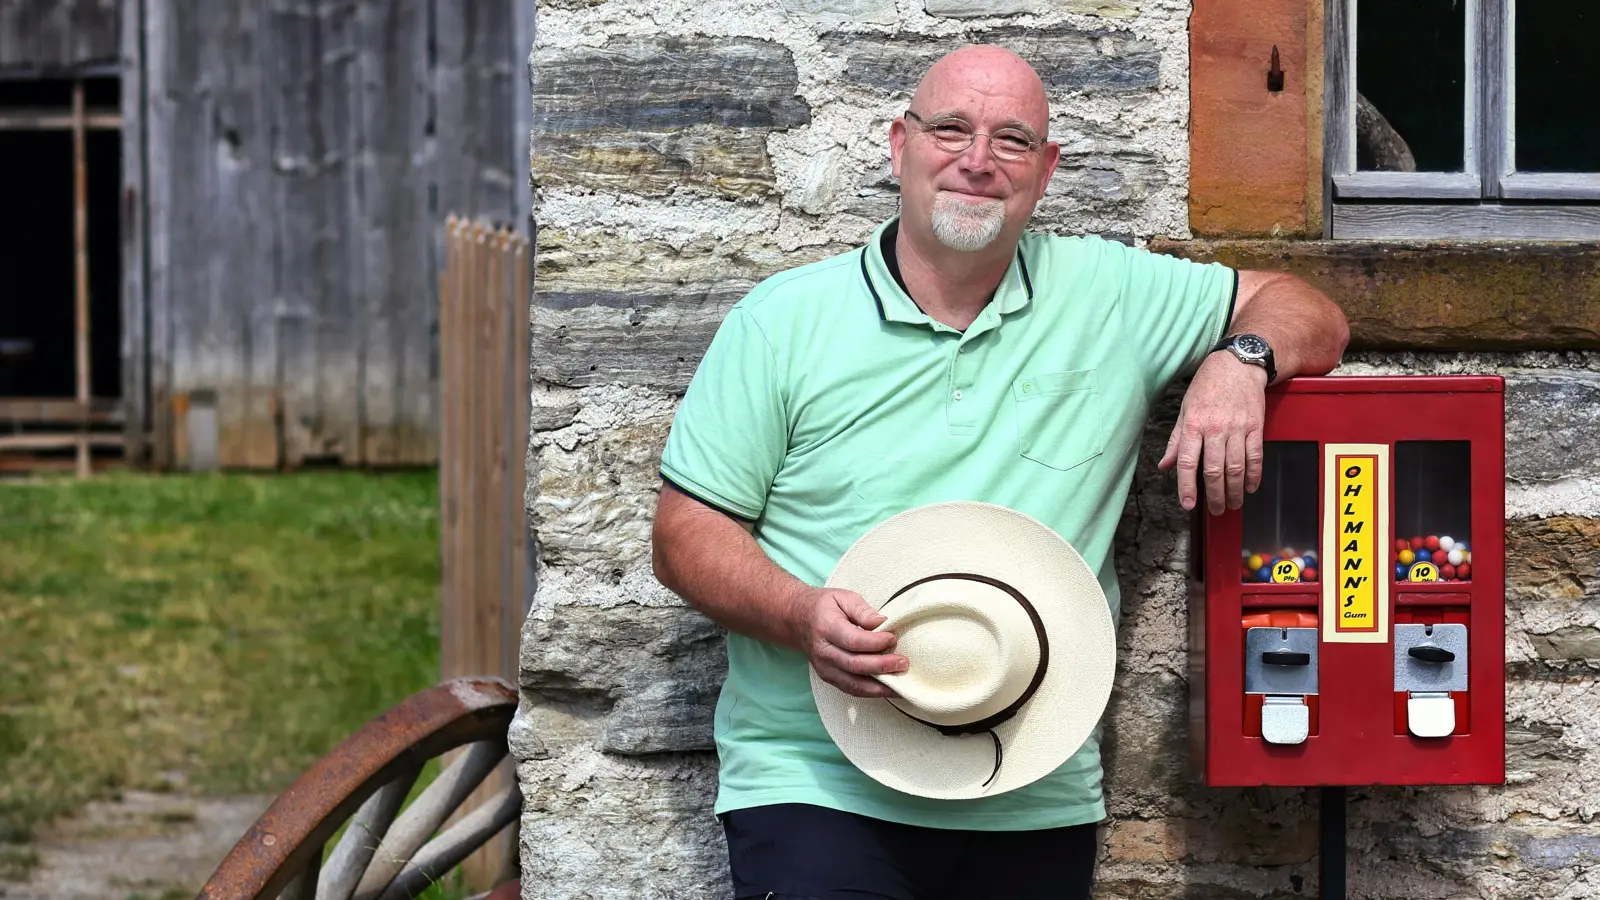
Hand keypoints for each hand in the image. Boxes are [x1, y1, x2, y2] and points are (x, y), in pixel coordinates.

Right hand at [788, 587, 906, 697]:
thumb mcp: (843, 597)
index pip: (854, 641)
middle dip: (882, 666)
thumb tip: (882, 622)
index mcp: (826, 627)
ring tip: (899, 682)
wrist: (797, 620)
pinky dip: (870, 692)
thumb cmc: (824, 607)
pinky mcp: (828, 677)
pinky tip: (887, 689)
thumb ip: (862, 610)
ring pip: (854, 683)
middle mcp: (823, 651)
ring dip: (879, 686)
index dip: (876, 642)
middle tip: (903, 662)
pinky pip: (851, 689)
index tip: (892, 638)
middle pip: (855, 665)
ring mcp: (824, 667)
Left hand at [1158, 351, 1267, 514]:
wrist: (1237, 365)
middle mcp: (1215, 429)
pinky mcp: (1255, 427)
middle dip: (1215, 496)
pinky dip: (1254, 475)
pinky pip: (1256, 456)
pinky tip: (1250, 487)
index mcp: (1193, 425)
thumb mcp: (1185, 410)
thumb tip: (1165, 465)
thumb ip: (1176, 441)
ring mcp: (1237, 428)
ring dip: (1234, 491)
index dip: (1187, 486)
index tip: (1188, 504)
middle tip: (1215, 510)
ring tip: (1232, 504)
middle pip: (1214, 470)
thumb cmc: (1207, 386)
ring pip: (1236, 468)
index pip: (1188, 463)